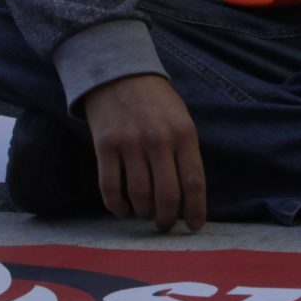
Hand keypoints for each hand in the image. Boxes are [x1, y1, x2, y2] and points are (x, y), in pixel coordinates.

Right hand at [83, 73, 205, 232]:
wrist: (118, 74)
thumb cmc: (156, 102)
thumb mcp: (181, 119)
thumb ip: (185, 151)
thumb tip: (189, 193)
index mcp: (184, 134)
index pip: (194, 182)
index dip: (195, 210)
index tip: (194, 226)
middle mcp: (159, 141)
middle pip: (167, 194)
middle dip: (167, 218)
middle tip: (165, 226)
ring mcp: (130, 144)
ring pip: (139, 195)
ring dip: (143, 213)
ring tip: (145, 215)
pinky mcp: (105, 146)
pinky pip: (110, 187)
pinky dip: (116, 205)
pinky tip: (122, 210)